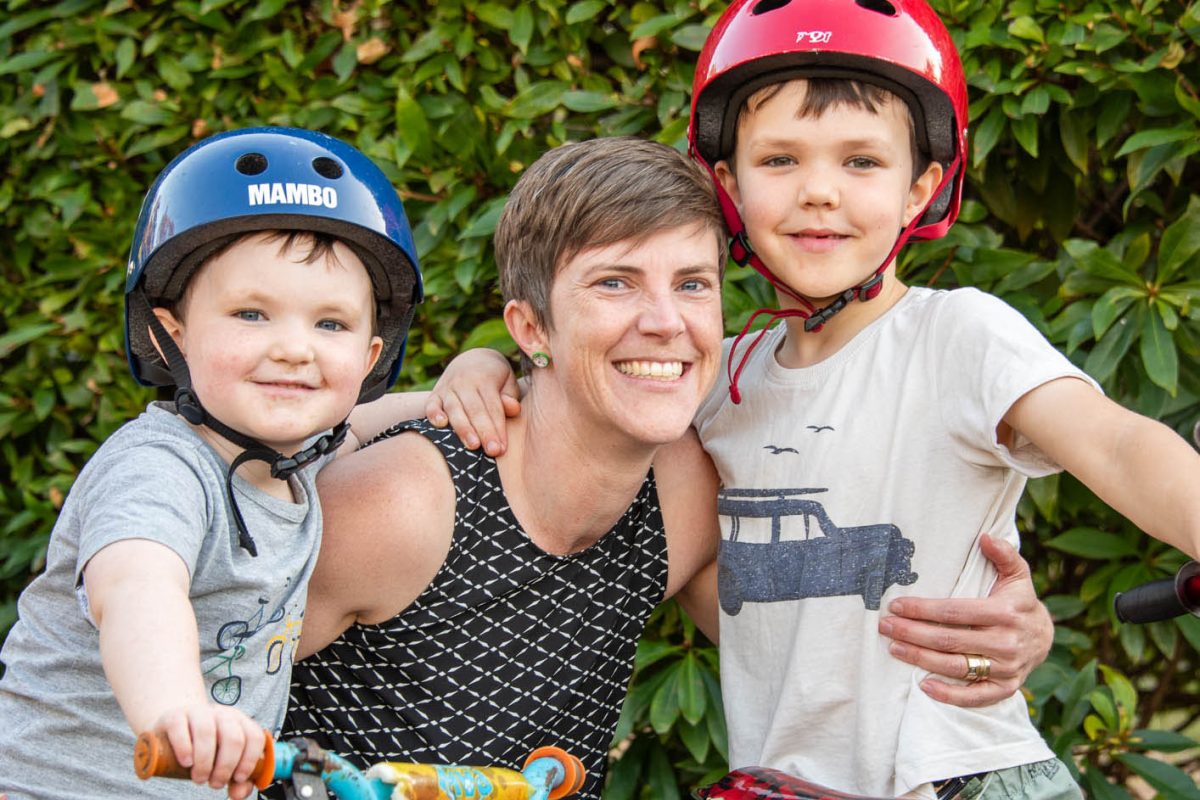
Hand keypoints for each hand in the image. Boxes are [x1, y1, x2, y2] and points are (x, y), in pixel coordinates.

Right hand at [151, 703, 265, 799]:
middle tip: (215, 783)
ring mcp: (198, 713)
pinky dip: (184, 748)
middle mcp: (222, 714)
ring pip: (207, 732)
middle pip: (233, 738)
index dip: (249, 761)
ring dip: (205, 762)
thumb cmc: (204, 747)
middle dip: (226, 767)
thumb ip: (236, 780)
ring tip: (200, 778)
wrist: (174, 726)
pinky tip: (186, 762)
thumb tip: (238, 795)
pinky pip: (181, 728)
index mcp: (239, 723)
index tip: (238, 778)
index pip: (254, 737)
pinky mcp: (174, 717)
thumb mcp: (222, 761)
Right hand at [425, 348, 520, 454]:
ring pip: (455, 409)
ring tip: (473, 445)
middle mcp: (465, 381)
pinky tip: (440, 424)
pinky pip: (431, 404)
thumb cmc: (495, 379)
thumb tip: (513, 408)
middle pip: (475, 409)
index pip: (493, 407)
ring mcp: (448, 387)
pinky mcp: (435, 393)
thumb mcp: (508, 382)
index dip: (498, 428)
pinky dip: (434, 413)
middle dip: (484, 431)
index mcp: (485, 378)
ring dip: (463, 428)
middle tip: (493, 451)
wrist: (472, 359)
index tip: (502, 448)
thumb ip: (510, 396)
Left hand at [878, 534, 1052, 706]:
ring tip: (895, 649)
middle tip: (885, 627)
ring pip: (956, 666)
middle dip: (912, 633)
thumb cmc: (1019, 600)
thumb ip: (1004, 555)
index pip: (954, 612)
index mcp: (1005, 612)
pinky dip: (951, 695)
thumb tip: (985, 537)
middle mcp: (1006, 642)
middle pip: (949, 640)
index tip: (896, 605)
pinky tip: (924, 686)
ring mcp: (1006, 668)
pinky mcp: (1006, 688)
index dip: (922, 609)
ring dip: (921, 659)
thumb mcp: (1017, 575)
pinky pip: (976, 696)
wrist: (1044, 636)